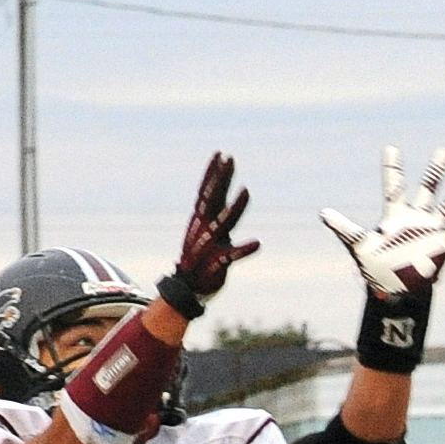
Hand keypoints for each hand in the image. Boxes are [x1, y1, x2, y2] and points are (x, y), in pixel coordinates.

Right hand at [155, 151, 259, 320]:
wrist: (187, 289)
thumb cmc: (201, 259)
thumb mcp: (208, 234)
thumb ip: (220, 215)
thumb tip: (230, 197)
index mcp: (201, 221)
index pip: (207, 192)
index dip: (213, 173)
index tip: (220, 154)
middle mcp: (203, 229)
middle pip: (213, 199)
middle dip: (222, 179)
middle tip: (230, 159)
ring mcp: (209, 246)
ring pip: (223, 223)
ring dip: (235, 208)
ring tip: (246, 191)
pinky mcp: (216, 264)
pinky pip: (231, 256)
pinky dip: (243, 250)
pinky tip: (257, 243)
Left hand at [321, 146, 444, 299]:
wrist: (396, 290)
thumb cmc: (376, 269)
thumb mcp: (359, 246)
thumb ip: (344, 228)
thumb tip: (323, 213)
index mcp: (395, 216)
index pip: (394, 186)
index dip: (392, 168)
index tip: (391, 148)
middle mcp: (416, 219)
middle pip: (428, 189)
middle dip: (436, 171)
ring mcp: (431, 231)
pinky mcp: (442, 246)